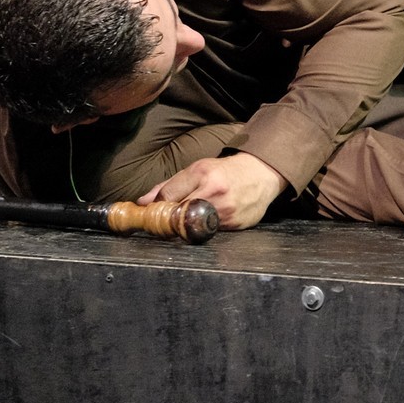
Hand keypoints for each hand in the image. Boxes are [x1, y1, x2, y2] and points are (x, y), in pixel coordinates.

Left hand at [140, 152, 286, 230]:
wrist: (260, 174)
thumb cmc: (224, 171)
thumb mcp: (196, 170)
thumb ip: (169, 186)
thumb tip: (143, 202)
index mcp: (203, 175)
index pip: (169, 197)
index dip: (156, 208)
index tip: (152, 214)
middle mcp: (216, 193)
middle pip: (180, 216)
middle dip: (170, 221)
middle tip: (167, 222)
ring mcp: (228, 211)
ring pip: (195, 227)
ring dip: (190, 226)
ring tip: (196, 217)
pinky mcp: (237, 224)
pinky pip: (213, 232)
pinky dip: (207, 228)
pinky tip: (213, 219)